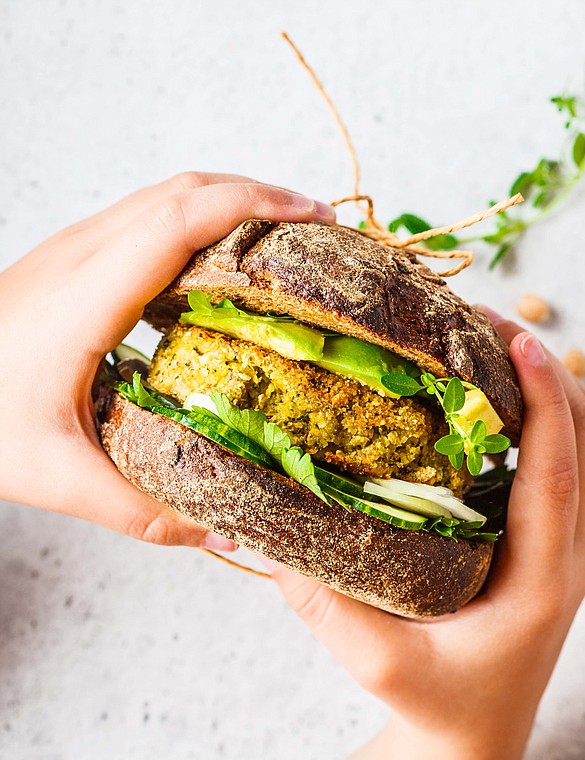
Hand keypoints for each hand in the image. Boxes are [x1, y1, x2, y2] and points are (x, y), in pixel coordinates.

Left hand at [0, 172, 336, 548]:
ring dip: (232, 202)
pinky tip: (223, 266)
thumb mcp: (53, 474)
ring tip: (286, 241)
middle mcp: (81, 256)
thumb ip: (140, 509)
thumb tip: (223, 533)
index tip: (312, 215)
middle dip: (262, 195)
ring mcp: (72, 251)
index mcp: (86, 296)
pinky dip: (201, 221)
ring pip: (165, 195)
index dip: (254, 205)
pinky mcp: (69, 260)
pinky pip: (148, 217)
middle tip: (321, 228)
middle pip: (184, 189)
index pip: (180, 218)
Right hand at [265, 312, 584, 759]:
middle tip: (483, 322)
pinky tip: (494, 392)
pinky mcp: (566, 538)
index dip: (545, 400)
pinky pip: (574, 457)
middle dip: (548, 369)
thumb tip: (258, 531)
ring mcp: (579, 543)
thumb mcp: (380, 665)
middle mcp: (576, 552)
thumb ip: (326, 608)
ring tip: (488, 340)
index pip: (559, 473)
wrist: (480, 734)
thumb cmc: (439, 703)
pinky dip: (550, 411)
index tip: (520, 340)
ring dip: (553, 384)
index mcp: (544, 580)